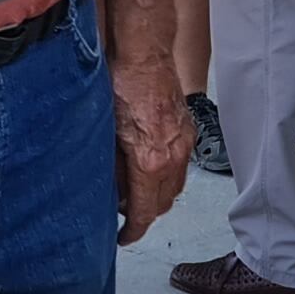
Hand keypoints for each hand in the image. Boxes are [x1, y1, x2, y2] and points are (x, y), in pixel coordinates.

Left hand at [114, 64, 191, 242]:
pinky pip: (182, 167)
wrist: (145, 56)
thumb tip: (113, 193)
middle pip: (162, 205)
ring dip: (157, 197)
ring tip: (135, 193)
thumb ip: (111, 169)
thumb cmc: (121, 87)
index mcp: (149, 162)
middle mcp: (172, 158)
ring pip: (175, 188)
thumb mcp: (105, 134)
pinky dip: (167, 177)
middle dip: (144, 216)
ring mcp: (184, 145)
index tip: (123, 237)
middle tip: (124, 216)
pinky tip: (150, 169)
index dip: (132, 230)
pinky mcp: (189, 132)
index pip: (143, 211)